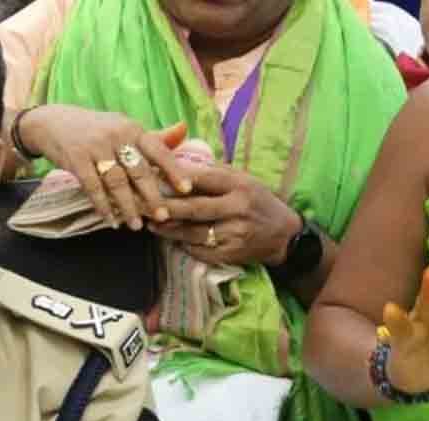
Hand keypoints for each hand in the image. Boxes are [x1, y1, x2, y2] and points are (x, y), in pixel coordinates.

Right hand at [17, 105, 193, 229]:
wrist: (52, 123)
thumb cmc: (94, 129)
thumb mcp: (123, 127)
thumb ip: (152, 136)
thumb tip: (184, 131)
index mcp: (132, 128)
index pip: (158, 149)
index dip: (173, 170)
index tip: (187, 189)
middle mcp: (116, 135)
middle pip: (139, 170)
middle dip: (152, 196)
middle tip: (163, 216)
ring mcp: (95, 147)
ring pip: (117, 182)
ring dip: (127, 207)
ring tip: (136, 225)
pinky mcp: (76, 159)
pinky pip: (93, 187)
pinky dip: (103, 206)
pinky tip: (110, 220)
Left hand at [151, 163, 300, 266]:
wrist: (283, 233)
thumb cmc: (256, 200)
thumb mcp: (243, 179)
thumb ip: (215, 172)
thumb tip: (180, 160)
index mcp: (240, 185)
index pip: (205, 178)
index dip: (179, 179)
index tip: (155, 176)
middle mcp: (238, 208)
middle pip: (196, 208)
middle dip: (168, 208)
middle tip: (145, 206)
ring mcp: (235, 233)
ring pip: (194, 232)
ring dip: (169, 229)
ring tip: (151, 224)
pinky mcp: (231, 253)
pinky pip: (200, 250)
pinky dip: (184, 244)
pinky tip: (171, 240)